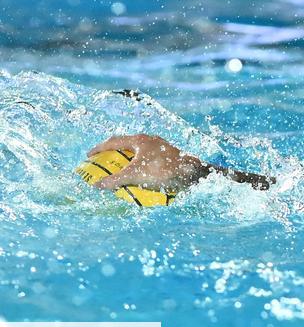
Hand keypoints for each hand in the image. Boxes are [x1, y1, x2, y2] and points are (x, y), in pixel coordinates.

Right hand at [87, 134, 208, 192]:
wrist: (191, 172)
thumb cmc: (162, 169)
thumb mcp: (135, 175)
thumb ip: (114, 180)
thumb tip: (95, 186)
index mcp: (139, 140)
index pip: (114, 141)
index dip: (99, 148)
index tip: (88, 156)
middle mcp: (149, 141)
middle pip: (125, 146)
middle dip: (112, 154)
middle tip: (101, 164)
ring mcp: (159, 148)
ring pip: (137, 154)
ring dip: (126, 163)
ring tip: (117, 174)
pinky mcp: (166, 157)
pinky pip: (147, 162)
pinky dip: (138, 169)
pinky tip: (136, 182)